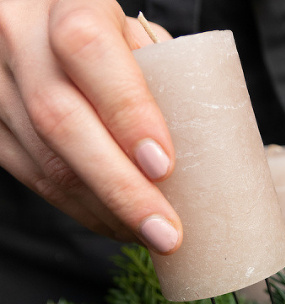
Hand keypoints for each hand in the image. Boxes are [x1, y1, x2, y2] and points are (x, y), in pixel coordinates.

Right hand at [0, 0, 181, 252]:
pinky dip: (80, 209)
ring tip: (151, 235)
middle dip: (122, 188)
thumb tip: (202, 143)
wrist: (32, 21)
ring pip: (44, 161)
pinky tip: (115, 223)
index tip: (163, 166)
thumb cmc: (100, 30)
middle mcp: (17, 37)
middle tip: (166, 232)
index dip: (127, 111)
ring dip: (104, 210)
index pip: (90, 50)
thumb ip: (157, 73)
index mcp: (67, 4)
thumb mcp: (131, 33)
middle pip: (62, 121)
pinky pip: (31, 177)